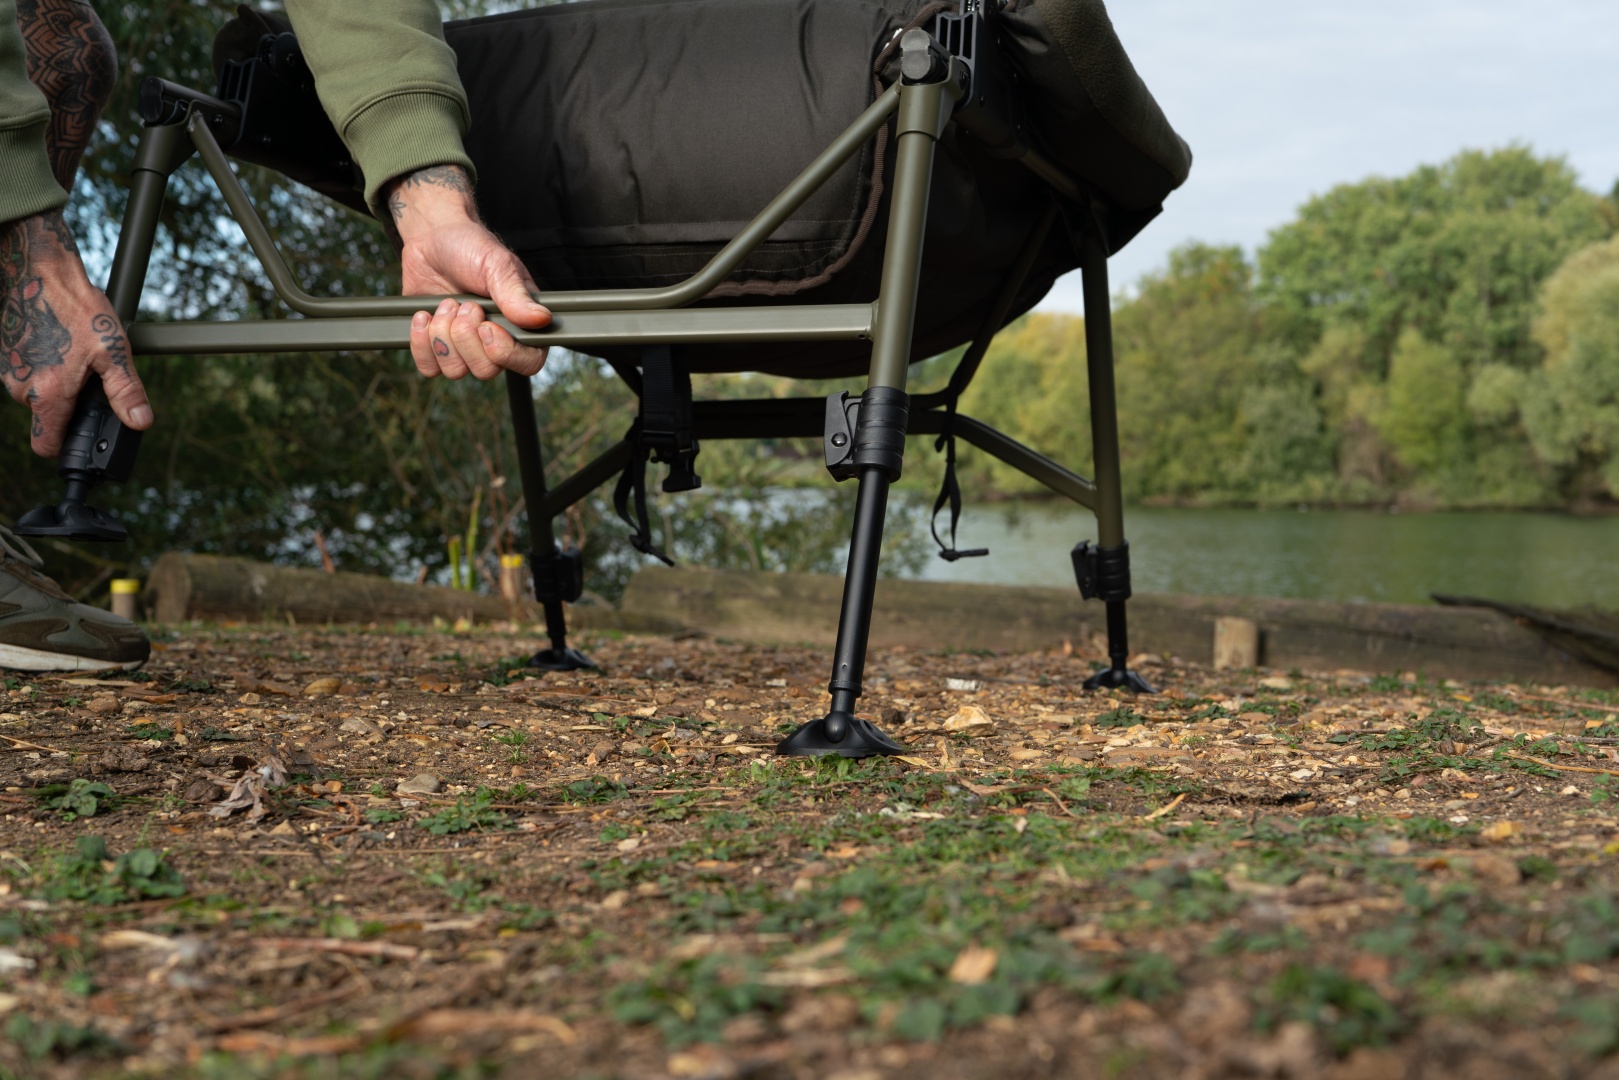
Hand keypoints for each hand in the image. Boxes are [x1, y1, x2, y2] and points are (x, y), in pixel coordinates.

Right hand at [1, 211, 151, 457]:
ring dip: (56, 382)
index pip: (46, 446)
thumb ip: (125, 392)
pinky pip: (27, 373)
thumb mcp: (113, 351)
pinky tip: (57, 343)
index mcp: (47, 395)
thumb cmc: (75, 307)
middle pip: (47, 418)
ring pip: (37, 394)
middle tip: (89, 379)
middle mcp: (20, 388)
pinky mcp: (4, 355)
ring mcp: (8, 371)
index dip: (66, 447)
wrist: (38, 270)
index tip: (82, 437)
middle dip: (69, 406)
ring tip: (74, 354)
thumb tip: (140, 422)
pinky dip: (43, 365)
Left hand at [385, 165, 550, 379]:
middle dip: (466, 336)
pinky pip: (429, 367)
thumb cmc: (470, 247)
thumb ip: (516, 295)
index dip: (506, 354)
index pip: (528, 362)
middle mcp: (495, 341)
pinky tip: (424, 315)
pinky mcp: (436, 347)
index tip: (487, 326)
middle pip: (486, 370)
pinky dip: (421, 342)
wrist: (432, 238)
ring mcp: (464, 347)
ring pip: (455, 371)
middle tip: (464, 304)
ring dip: (443, 335)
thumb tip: (541, 319)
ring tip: (446, 304)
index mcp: (521, 324)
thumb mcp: (497, 265)